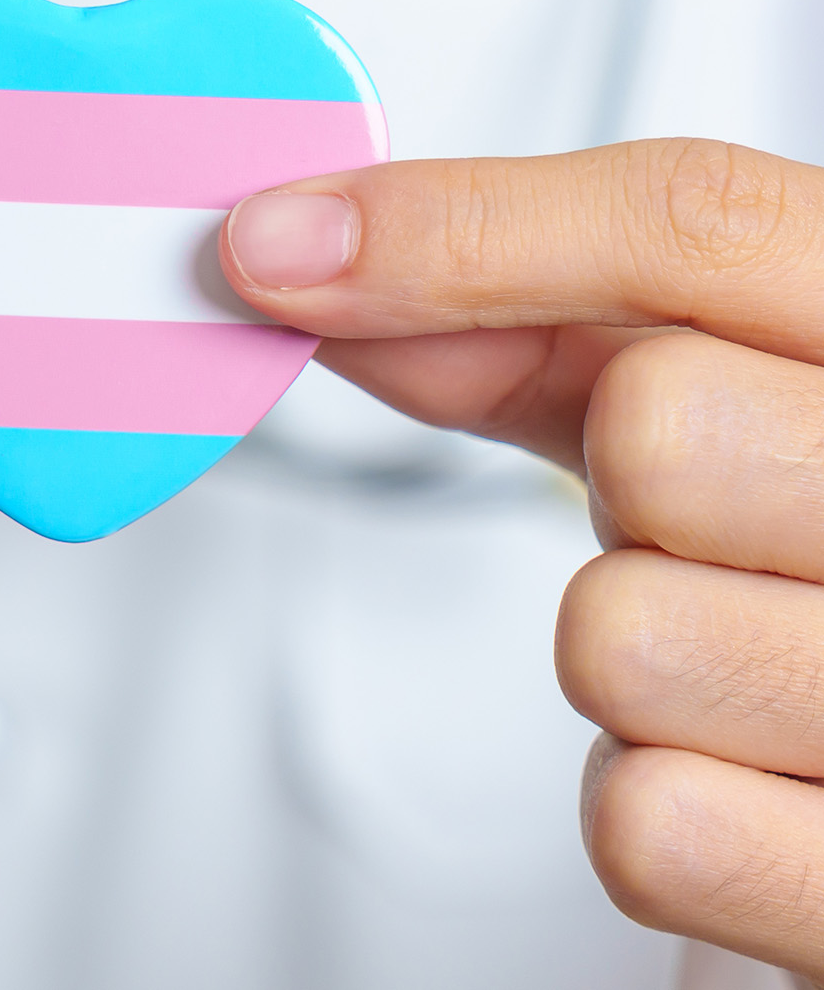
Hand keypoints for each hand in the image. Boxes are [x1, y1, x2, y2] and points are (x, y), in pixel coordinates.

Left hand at [220, 139, 823, 982]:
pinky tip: (727, 762)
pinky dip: (645, 800)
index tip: (275, 253)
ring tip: (720, 643)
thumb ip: (512, 315)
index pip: (686, 220)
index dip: (454, 231)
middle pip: (656, 430)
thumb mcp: (686, 373)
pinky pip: (651, 827)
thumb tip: (302, 264)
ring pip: (622, 639)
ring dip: (620, 648)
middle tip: (682, 519)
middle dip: (613, 474)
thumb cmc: (792, 511)